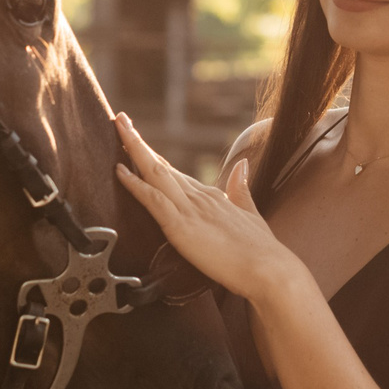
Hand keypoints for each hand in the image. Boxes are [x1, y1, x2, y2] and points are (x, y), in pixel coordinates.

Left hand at [113, 113, 305, 303]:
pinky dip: (135, 184)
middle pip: (161, 165)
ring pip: (155, 173)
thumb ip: (241, 189)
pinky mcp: (181, 227)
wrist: (270, 269)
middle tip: (121, 120)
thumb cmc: (262, 249)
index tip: (138, 140)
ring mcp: (190, 209)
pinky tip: (120, 171)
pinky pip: (153, 200)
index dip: (154, 156)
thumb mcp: (250, 214)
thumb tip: (241, 165)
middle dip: (138, 142)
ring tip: (118, 128)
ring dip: (134, 149)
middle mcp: (199, 197)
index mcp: (212, 196)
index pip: (175, 173)